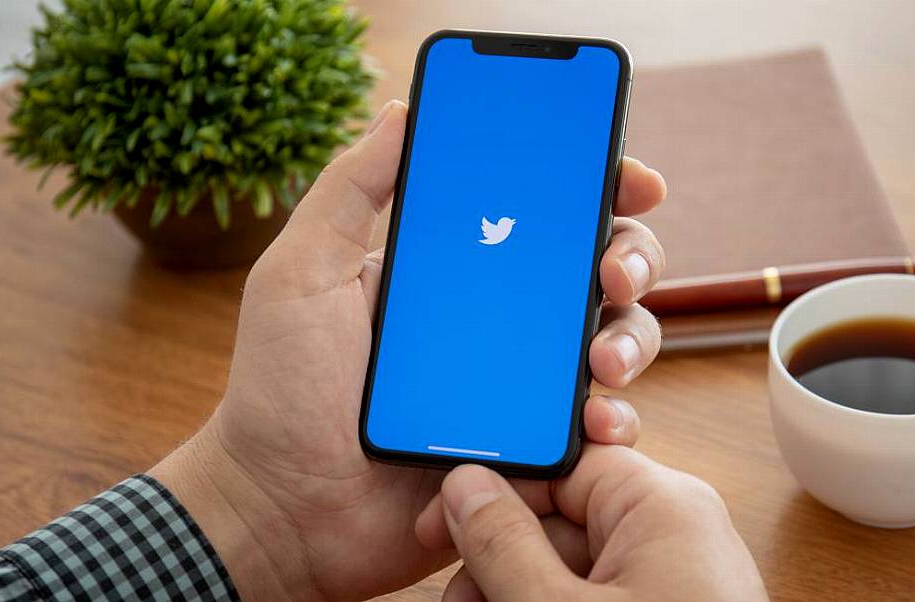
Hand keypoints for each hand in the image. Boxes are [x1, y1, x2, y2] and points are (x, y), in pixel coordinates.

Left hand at [149, 100, 667, 600]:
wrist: (284, 507)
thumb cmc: (282, 390)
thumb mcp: (302, 272)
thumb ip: (349, 190)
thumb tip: (402, 109)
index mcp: (459, 271)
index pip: (544, 213)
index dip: (599, 188)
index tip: (631, 178)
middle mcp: (503, 320)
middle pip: (600, 270)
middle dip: (631, 258)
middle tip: (612, 273)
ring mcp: (522, 386)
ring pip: (617, 342)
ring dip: (632, 338)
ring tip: (600, 361)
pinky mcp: (531, 449)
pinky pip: (599, 427)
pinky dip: (614, 421)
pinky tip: (596, 423)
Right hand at [415, 445, 768, 601]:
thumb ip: (504, 545)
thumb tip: (466, 487)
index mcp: (662, 506)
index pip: (562, 464)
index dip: (496, 489)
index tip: (443, 521)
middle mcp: (675, 532)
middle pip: (560, 519)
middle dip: (498, 559)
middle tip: (457, 600)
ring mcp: (676, 578)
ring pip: (571, 566)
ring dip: (516, 592)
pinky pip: (599, 597)